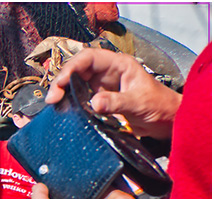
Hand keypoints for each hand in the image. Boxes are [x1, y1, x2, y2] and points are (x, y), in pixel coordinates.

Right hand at [46, 48, 180, 139]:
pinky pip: (79, 98)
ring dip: (63, 93)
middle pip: (77, 70)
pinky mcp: (98, 101)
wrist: (164, 121)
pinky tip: (63, 110)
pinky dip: (69, 103)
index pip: (89, 57)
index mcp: (118, 64)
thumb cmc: (158, 106)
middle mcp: (107, 73)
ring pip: (75, 84)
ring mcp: (101, 87)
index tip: (61, 82)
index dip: (72, 66)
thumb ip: (117, 102)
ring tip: (54, 104)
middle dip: (62, 81)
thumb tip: (94, 103)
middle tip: (53, 98)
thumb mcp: (139, 103)